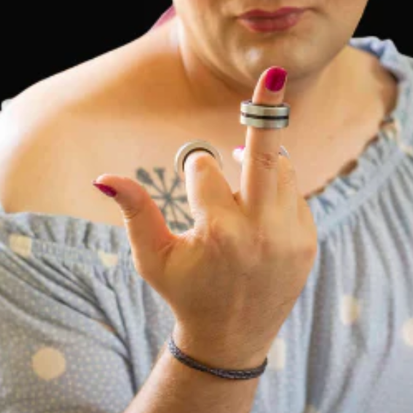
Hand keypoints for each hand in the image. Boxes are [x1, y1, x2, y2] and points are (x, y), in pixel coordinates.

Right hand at [92, 67, 317, 369]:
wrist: (233, 339)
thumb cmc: (186, 293)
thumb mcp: (152, 258)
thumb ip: (134, 212)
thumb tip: (103, 175)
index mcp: (220, 233)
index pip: (204, 168)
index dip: (194, 169)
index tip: (193, 181)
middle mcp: (262, 231)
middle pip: (266, 155)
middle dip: (266, 111)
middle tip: (275, 72)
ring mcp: (292, 236)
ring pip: (280, 170)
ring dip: (260, 162)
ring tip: (242, 174)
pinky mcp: (309, 240)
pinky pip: (295, 192)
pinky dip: (276, 187)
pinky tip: (259, 205)